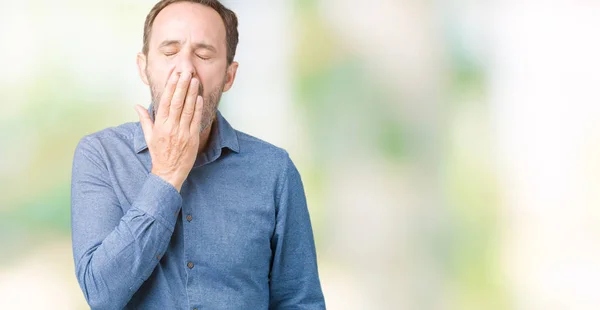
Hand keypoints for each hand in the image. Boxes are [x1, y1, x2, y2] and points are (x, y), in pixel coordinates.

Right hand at [135, 67, 203, 191]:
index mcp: (159, 126)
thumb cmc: (159, 154)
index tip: (174, 75)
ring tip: (194, 80)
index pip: (164, 102)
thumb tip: (137, 105)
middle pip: (176, 103)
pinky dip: (197, 108)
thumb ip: (145, 119)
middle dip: (181, 86)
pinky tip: (199, 97)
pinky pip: (195, 120)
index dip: (170, 87)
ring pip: (187, 109)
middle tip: (186, 72)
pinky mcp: (192, 138)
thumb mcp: (148, 137)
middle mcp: (170, 128)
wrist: (168, 173)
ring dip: (191, 93)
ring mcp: (182, 133)